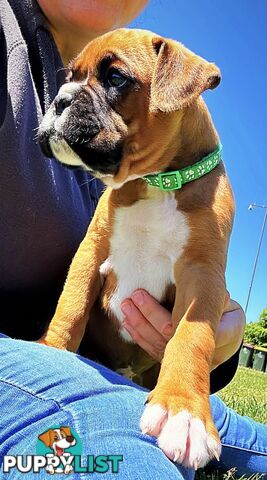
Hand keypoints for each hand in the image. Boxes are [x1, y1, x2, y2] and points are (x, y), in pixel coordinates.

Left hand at [121, 290, 244, 366]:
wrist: (226, 339)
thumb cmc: (228, 318)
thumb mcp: (231, 310)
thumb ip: (222, 305)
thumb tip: (223, 297)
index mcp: (214, 338)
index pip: (185, 325)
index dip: (158, 313)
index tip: (142, 296)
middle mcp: (197, 354)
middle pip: (168, 335)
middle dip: (148, 315)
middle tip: (135, 296)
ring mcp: (183, 361)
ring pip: (157, 343)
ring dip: (139, 324)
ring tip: (126, 305)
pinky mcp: (172, 361)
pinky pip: (154, 350)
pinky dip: (139, 336)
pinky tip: (127, 322)